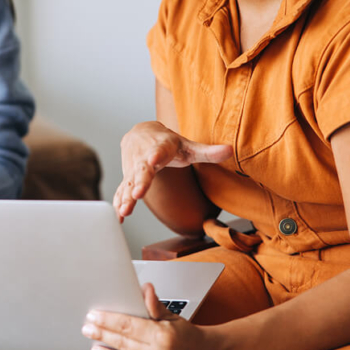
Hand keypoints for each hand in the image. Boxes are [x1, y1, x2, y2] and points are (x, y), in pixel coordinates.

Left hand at [83, 283, 221, 349]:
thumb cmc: (188, 335)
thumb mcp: (173, 316)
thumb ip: (155, 305)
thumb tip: (145, 288)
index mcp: (163, 336)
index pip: (128, 326)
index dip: (108, 320)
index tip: (93, 315)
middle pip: (123, 343)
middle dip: (102, 334)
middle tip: (87, 327)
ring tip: (94, 346)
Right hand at [115, 121, 229, 220]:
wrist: (141, 133)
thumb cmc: (167, 143)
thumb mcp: (188, 146)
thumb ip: (208, 151)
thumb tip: (230, 150)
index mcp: (160, 147)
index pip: (158, 151)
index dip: (156, 155)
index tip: (153, 160)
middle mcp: (143, 158)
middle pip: (141, 170)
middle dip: (138, 182)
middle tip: (136, 194)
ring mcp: (133, 169)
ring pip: (128, 183)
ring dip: (126, 197)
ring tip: (124, 211)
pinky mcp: (127, 178)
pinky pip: (122, 190)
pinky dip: (119, 201)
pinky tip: (118, 216)